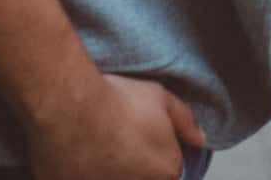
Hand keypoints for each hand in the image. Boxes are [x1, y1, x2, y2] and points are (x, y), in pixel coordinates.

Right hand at [27, 72, 204, 179]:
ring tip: (99, 148)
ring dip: (112, 170)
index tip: (140, 141)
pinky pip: (90, 178)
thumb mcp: (162, 99)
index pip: (169, 171)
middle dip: (134, 164)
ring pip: (116, 177)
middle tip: (117, 142)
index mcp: (167, 172)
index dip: (156, 154)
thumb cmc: (116, 103)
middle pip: (142, 176)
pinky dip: (88, 171)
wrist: (70, 108)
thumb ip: (186, 121)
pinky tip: (81, 155)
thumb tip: (199, 138)